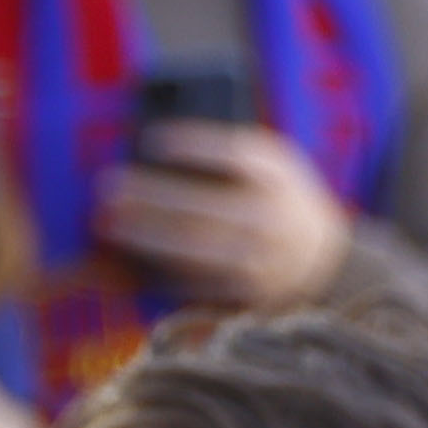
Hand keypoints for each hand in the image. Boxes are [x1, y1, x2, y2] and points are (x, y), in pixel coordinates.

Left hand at [106, 121, 350, 307]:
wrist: (320, 257)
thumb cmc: (280, 200)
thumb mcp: (274, 166)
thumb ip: (235, 155)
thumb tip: (164, 145)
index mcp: (277, 175)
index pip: (236, 154)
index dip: (194, 145)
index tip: (152, 139)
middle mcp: (268, 214)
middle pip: (204, 204)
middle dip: (151, 196)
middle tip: (108, 188)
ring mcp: (256, 255)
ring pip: (193, 246)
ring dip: (144, 235)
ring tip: (107, 223)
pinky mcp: (242, 288)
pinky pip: (193, 278)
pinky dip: (156, 268)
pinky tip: (124, 259)